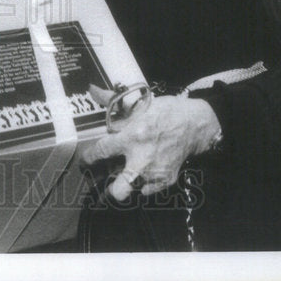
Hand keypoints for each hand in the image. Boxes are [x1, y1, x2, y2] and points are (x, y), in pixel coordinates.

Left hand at [80, 86, 220, 200]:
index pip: (101, 152)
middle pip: (119, 189)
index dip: (89, 158)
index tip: (86, 161)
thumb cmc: (165, 112)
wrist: (195, 123)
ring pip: (133, 192)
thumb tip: (92, 89)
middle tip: (105, 181)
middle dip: (108, 189)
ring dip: (126, 185)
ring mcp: (155, 172)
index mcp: (132, 137)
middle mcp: (142, 159)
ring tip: (123, 176)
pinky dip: (143, 184)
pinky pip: (148, 190)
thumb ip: (112, 101)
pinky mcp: (167, 179)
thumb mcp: (138, 105)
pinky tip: (141, 173)